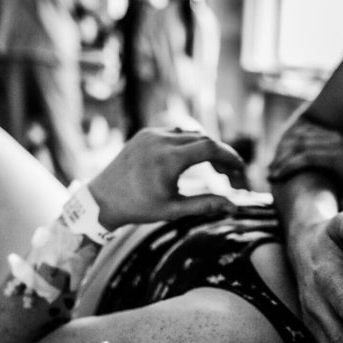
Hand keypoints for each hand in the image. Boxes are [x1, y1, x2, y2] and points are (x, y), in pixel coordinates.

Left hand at [88, 129, 245, 227]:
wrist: (102, 199)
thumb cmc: (138, 207)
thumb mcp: (174, 209)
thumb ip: (206, 204)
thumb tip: (233, 206)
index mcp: (168, 159)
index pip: (210, 148)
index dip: (229, 157)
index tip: (240, 169)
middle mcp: (161, 141)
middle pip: (203, 139)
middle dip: (220, 155)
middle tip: (230, 173)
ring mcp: (151, 134)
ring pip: (189, 134)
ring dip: (205, 148)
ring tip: (213, 168)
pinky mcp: (144, 133)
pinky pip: (174, 133)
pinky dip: (188, 143)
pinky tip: (192, 160)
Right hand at [268, 118, 342, 201]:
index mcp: (341, 156)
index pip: (308, 156)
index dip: (289, 166)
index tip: (275, 179)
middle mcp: (336, 140)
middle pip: (300, 144)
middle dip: (281, 160)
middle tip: (270, 176)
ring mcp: (331, 133)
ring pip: (299, 136)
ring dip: (281, 151)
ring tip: (272, 169)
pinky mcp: (326, 130)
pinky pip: (301, 132)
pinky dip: (287, 144)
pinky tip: (279, 159)